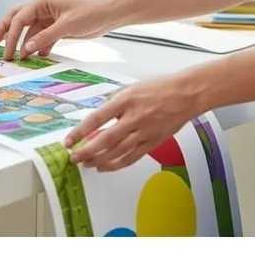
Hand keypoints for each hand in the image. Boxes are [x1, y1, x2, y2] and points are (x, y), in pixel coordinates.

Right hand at [0, 0, 116, 59]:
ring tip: (19, 57)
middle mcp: (42, 7)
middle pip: (17, 18)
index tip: (8, 51)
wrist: (108, 15)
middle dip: (5, 31)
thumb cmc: (90, 13)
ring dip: (24, 43)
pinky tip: (38, 56)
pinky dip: (38, 46)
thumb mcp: (66, 26)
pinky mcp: (56, 27)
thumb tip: (27, 48)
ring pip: (29, 30)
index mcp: (42, 1)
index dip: (11, 35)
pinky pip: (41, 37)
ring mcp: (49, 17)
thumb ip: (45, 37)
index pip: (19, 18)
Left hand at [62, 75, 200, 171]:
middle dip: (87, 151)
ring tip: (86, 164)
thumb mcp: (130, 88)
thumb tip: (98, 118)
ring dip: (100, 160)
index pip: (97, 119)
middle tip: (74, 158)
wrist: (186, 94)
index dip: (80, 132)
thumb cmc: (159, 87)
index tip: (68, 141)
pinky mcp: (154, 142)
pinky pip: (132, 157)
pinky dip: (117, 164)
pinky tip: (106, 167)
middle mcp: (134, 118)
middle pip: (106, 140)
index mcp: (125, 101)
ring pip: (118, 152)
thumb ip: (113, 103)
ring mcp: (145, 132)